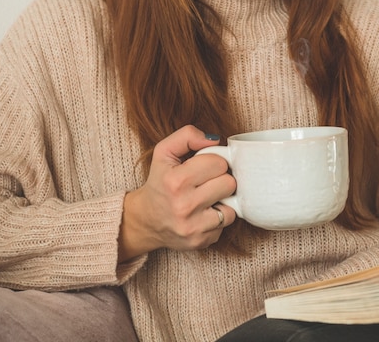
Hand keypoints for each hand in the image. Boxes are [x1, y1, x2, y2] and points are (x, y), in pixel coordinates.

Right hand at [118, 125, 236, 261]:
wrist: (145, 221)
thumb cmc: (160, 182)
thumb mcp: (163, 152)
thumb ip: (186, 136)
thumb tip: (215, 140)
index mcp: (176, 181)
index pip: (218, 163)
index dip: (214, 162)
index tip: (203, 168)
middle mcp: (184, 206)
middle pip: (229, 183)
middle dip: (220, 180)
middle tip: (207, 183)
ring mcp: (193, 227)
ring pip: (232, 206)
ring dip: (222, 200)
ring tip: (207, 198)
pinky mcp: (201, 241)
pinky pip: (226, 224)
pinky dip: (218, 218)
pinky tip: (204, 214)